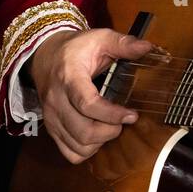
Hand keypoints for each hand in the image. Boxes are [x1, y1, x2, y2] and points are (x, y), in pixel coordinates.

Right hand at [28, 28, 152, 164]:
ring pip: (77, 146)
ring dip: (100, 143)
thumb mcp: (99, 38)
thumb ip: (123, 43)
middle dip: (109, 132)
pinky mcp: (50, 128)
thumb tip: (148, 47)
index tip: (132, 115)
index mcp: (69, 77)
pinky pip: (69, 153)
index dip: (112, 115)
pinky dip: (86, 151)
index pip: (87, 104)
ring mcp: (51, 117)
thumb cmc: (76, 48)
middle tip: (122, 121)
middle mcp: (56, 100)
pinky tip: (96, 137)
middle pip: (83, 131)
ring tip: (110, 128)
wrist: (44, 55)